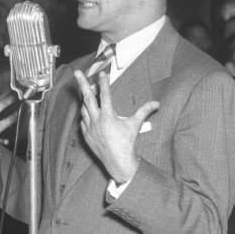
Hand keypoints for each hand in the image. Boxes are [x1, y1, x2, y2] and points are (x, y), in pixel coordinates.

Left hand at [73, 70, 158, 184]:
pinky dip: (85, 115)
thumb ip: (144, 111)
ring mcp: (90, 128)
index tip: (101, 72)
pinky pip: (83, 121)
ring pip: (83, 109)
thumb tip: (157, 104)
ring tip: (86, 92)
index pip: (105, 94)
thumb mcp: (135, 125)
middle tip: (77, 72)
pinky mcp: (86, 135)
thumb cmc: (127, 143)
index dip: (103, 82)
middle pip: (87, 97)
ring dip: (84, 100)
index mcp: (108, 116)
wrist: (118, 161)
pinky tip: (88, 113)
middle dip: (82, 83)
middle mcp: (96, 120)